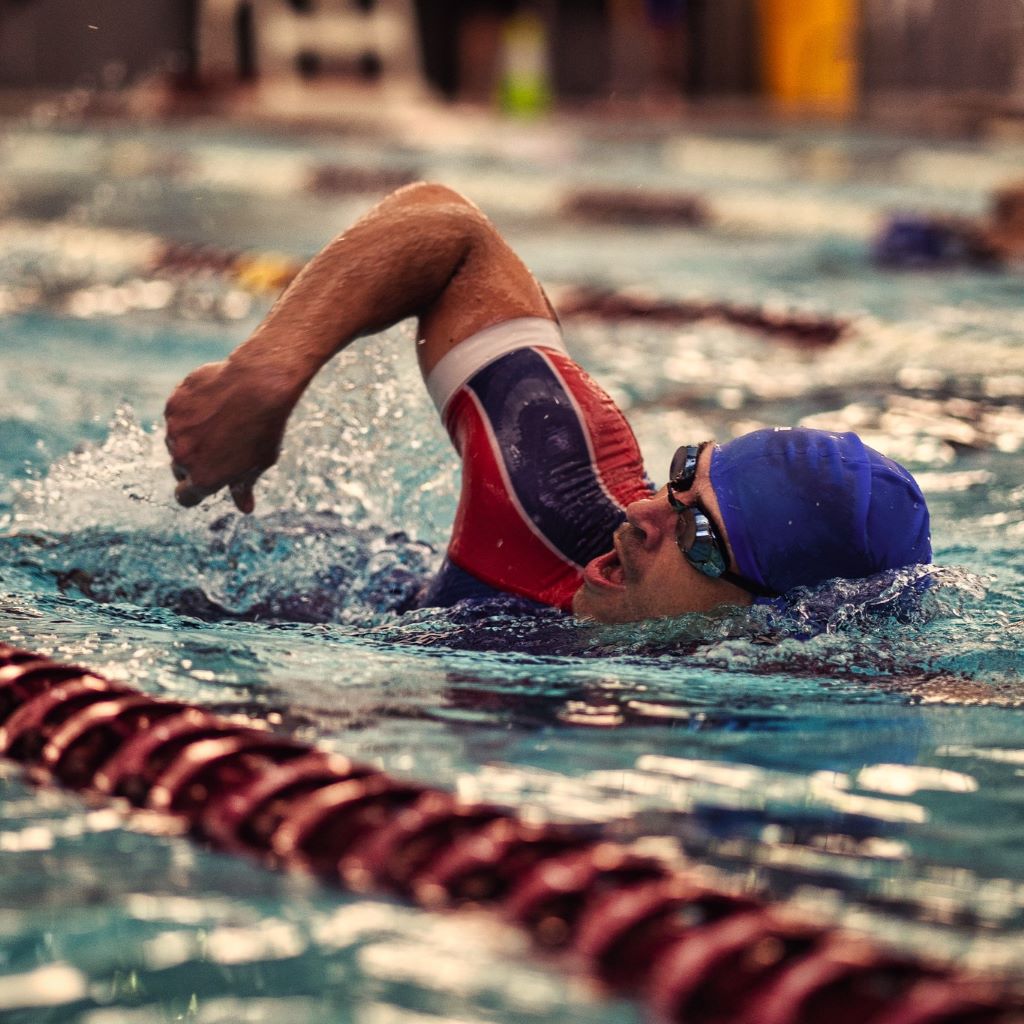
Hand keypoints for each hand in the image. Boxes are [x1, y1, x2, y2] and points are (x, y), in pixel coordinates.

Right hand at [164, 359, 292, 512]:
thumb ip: (244, 487)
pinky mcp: (173, 405)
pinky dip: (189, 411)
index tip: (203, 483)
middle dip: (194, 462)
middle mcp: (183, 458)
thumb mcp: (259, 463)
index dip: (194, 491)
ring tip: (220, 421)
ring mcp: (175, 430)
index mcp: (203, 479)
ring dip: (191, 435)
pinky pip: (177, 414)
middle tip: (219, 446)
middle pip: (180, 468)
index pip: (185, 497)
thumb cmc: (264, 429)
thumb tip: (245, 508)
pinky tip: (213, 403)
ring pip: (176, 439)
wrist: (258, 386)